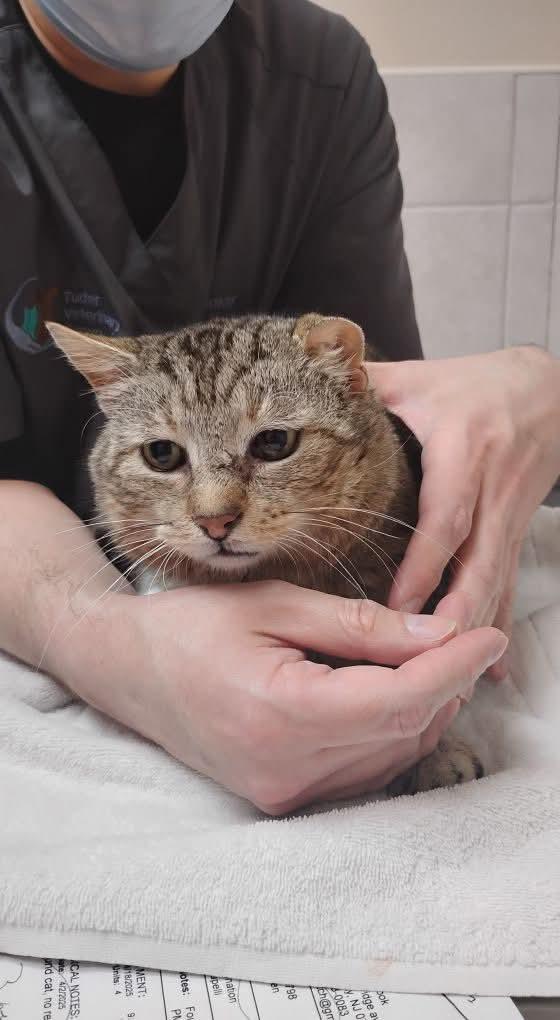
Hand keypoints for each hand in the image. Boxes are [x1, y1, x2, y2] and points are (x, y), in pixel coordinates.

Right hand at [56, 579, 506, 813]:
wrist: (128, 672)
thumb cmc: (191, 626)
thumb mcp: (275, 605)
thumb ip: (359, 625)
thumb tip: (435, 634)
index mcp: (280, 714)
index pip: (396, 699)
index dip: (452, 666)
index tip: (484, 634)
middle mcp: (286, 769)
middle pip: (401, 731)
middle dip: (445, 683)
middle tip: (463, 635)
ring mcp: (285, 793)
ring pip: (390, 756)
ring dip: (424, 709)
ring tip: (433, 659)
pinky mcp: (284, 798)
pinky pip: (364, 772)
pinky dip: (393, 732)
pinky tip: (394, 693)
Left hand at [367, 346, 559, 673]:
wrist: (548, 390)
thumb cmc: (475, 384)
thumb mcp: (420, 379)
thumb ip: (367, 388)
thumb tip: (309, 385)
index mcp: (462, 453)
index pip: (444, 519)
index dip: (424, 566)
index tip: (397, 607)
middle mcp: (490, 491)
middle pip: (478, 564)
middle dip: (453, 617)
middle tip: (425, 663)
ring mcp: (508, 516)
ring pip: (496, 583)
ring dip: (474, 633)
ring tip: (452, 683)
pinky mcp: (514, 532)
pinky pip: (507, 585)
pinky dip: (494, 626)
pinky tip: (487, 672)